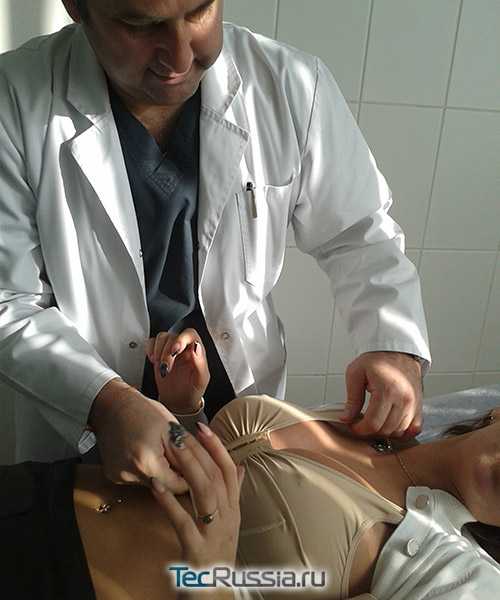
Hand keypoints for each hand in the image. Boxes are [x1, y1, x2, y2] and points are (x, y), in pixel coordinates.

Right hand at [88, 379, 188, 492]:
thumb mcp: (171, 428)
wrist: (111, 405)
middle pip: (163, 488)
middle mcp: (130, 474)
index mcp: (146, 462)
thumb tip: (202, 471)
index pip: (177, 486)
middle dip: (173, 474)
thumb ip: (186, 453)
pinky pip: (137, 478)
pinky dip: (145, 469)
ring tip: (159, 449)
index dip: (187, 476)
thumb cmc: (143, 411)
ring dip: (159, 472)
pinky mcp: (113, 475)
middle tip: (176, 456)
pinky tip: (144, 451)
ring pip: (151, 484)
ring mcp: (119, 477)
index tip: (192, 466)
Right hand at [145, 328, 209, 412]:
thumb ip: (200, 363)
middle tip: (166, 367)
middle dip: (167, 351)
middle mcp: (183, 347)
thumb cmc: (192, 390)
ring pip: (162, 337)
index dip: (181, 338)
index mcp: (196, 350)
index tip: (175, 349)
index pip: (190, 334)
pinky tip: (154, 360)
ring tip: (161, 366)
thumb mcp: (201, 380)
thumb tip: (196, 346)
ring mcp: (170, 349)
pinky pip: (152, 342)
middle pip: (172, 336)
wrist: (179, 401)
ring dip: (158, 350)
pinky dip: (150, 349)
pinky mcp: (159, 354)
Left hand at [151, 421, 244, 571]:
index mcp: (234, 509)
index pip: (230, 471)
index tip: (202, 427)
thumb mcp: (229, 524)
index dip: (217, 447)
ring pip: (205, 492)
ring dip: (188, 467)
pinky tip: (155, 486)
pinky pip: (183, 521)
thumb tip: (239, 466)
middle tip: (180, 432)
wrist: (215, 594)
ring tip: (172, 449)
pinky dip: (169, 502)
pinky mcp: (197, 550)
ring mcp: (215, 533)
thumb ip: (233, 495)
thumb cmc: (217, 556)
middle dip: (198, 451)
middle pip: (216, 477)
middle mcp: (229, 518)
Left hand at [340, 351, 422, 438]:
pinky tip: (390, 425)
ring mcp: (414, 404)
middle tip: (361, 424)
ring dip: (385, 432)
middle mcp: (404, 399)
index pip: (373, 423)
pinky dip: (402, 432)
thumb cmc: (376, 359)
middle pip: (386, 430)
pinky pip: (414, 429)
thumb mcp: (356, 373)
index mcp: (387, 390)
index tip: (353, 426)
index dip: (360, 429)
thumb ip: (352, 399)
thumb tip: (346, 418)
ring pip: (399, 432)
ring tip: (374, 422)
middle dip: (370, 431)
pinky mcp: (419, 406)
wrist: (397, 351)